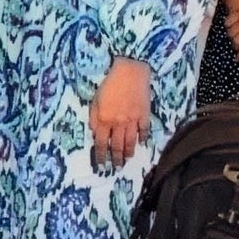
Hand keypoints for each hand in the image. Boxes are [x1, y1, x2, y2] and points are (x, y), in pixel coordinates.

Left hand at [89, 57, 152, 172]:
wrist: (130, 71)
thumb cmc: (108, 84)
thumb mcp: (95, 101)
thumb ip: (94, 119)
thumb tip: (96, 134)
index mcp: (104, 120)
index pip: (102, 143)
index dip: (102, 156)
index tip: (102, 166)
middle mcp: (119, 123)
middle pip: (117, 146)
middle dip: (116, 159)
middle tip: (117, 168)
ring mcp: (133, 120)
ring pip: (131, 141)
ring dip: (129, 152)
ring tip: (128, 159)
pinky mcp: (145, 114)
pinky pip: (144, 130)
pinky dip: (143, 138)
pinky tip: (142, 143)